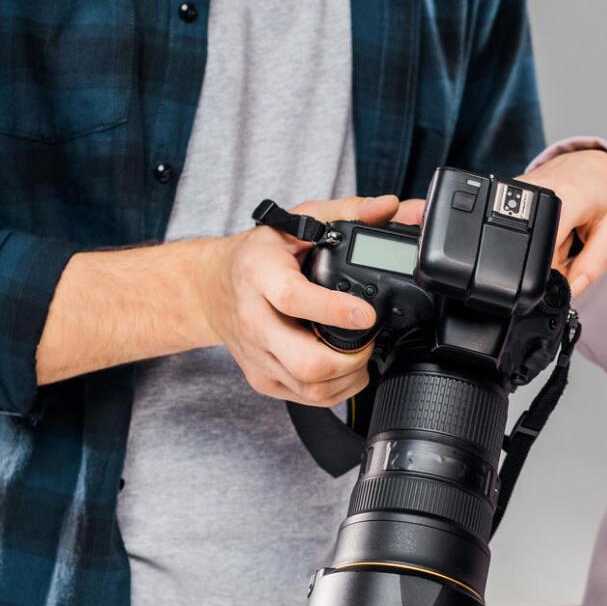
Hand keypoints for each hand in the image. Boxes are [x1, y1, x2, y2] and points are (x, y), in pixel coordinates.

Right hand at [192, 193, 406, 407]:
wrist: (213, 288)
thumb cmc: (260, 254)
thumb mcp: (300, 219)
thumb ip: (349, 211)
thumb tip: (393, 208)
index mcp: (260, 274)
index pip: (294, 299)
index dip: (334, 311)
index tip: (366, 313)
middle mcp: (254, 320)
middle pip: (306, 361)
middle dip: (351, 358)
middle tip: (369, 338)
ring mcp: (257, 356)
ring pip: (310, 387)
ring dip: (348, 376)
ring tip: (362, 352)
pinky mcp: (262, 379)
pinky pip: (306, 398)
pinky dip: (336, 389)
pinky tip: (345, 368)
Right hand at [394, 149, 606, 298]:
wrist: (590, 161)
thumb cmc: (603, 193)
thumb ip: (593, 264)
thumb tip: (570, 290)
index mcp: (567, 197)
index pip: (545, 245)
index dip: (551, 272)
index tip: (562, 279)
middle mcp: (537, 190)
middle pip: (532, 248)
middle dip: (552, 261)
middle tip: (571, 245)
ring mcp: (519, 188)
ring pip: (524, 240)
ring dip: (544, 247)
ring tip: (562, 232)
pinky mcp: (509, 190)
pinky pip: (518, 227)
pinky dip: (536, 234)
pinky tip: (550, 225)